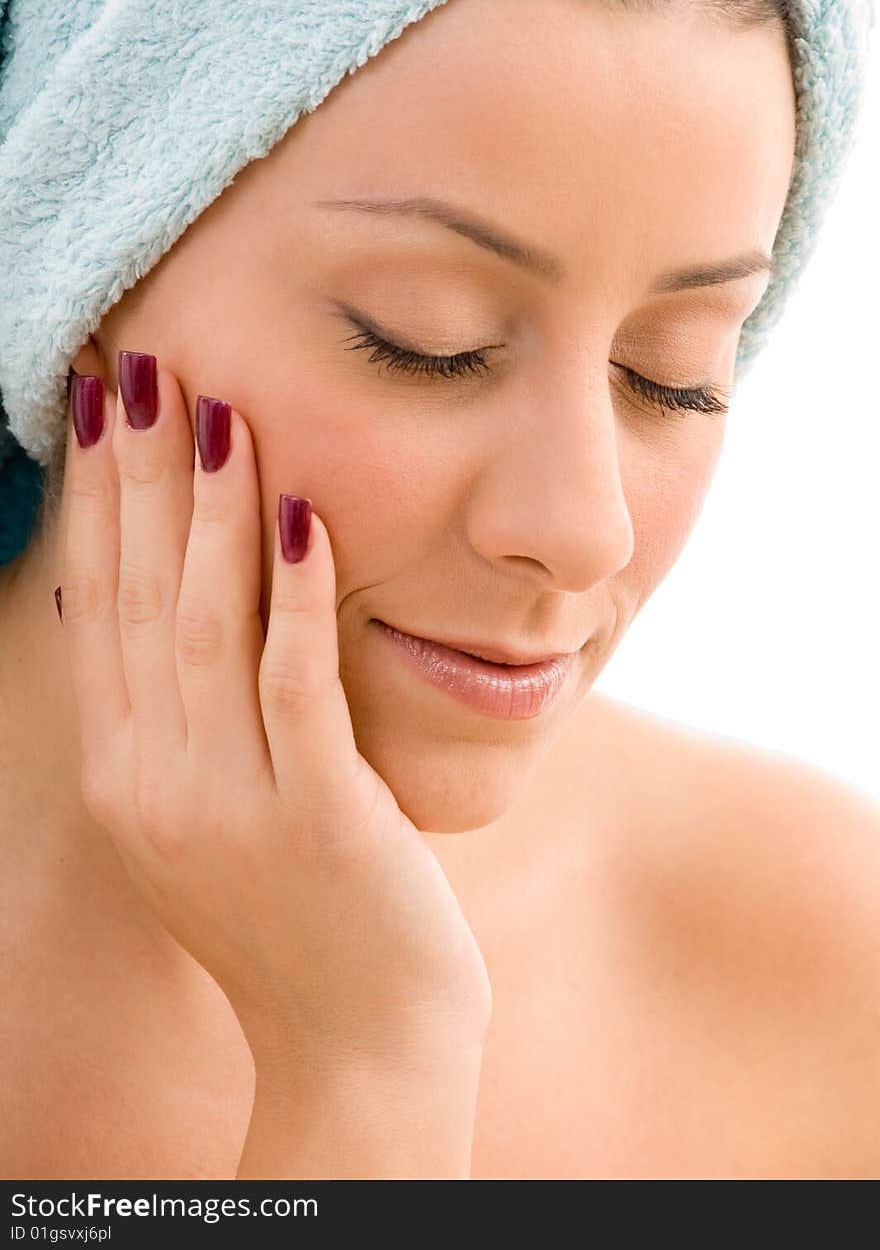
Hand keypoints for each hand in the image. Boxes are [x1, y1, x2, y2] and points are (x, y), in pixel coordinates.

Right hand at [58, 354, 491, 1070]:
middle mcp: (154, 786)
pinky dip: (298, 595)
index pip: (98, 609)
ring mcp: (229, 805)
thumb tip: (139, 607)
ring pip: (207, 629)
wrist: (357, 1039)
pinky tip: (304, 514)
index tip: (97, 407)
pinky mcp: (317, 818)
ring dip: (209, 512)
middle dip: (136, 476)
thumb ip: (171, 719)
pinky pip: (298, 686)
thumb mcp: (202, 816)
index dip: (95, 501)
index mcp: (124, 777)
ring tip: (217, 410)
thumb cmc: (293, 914)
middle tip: (139, 367)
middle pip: (137, 600)